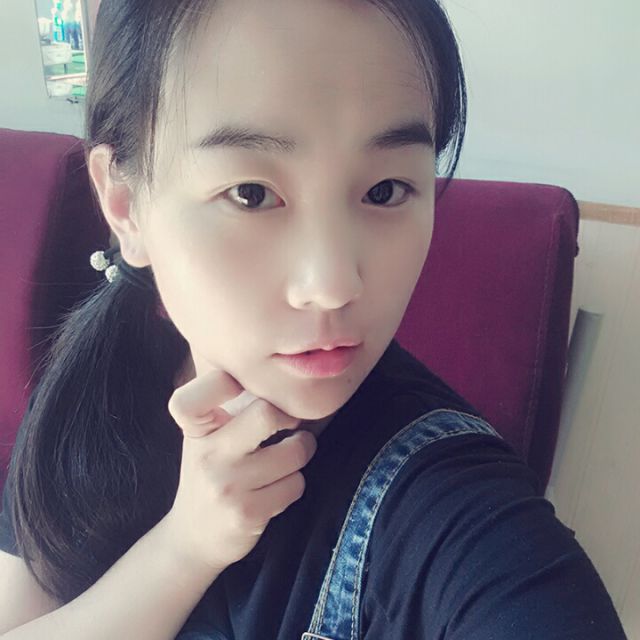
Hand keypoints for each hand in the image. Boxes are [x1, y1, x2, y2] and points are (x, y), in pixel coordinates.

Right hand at [162, 366, 316, 574]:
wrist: (193, 538)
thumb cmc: (211, 472)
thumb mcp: (204, 436)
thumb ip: (223, 402)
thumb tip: (266, 360)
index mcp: (195, 429)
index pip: (194, 395)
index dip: (224, 383)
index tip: (244, 386)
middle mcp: (207, 455)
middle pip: (265, 413)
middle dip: (290, 417)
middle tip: (292, 423)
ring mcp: (226, 486)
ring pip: (294, 451)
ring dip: (300, 454)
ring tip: (287, 458)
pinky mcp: (247, 513)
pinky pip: (295, 484)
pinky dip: (294, 485)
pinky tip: (277, 489)